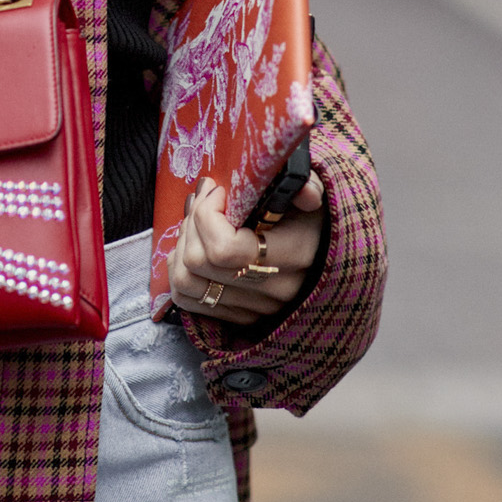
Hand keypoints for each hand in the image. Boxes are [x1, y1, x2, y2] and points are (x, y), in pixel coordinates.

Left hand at [159, 171, 325, 323]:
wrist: (322, 249)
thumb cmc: (310, 215)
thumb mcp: (311, 191)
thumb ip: (306, 185)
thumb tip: (305, 192)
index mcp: (295, 255)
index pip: (225, 248)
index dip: (208, 215)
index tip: (220, 192)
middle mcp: (275, 289)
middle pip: (199, 261)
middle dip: (192, 222)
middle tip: (205, 200)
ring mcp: (256, 308)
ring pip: (186, 281)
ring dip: (182, 245)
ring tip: (197, 222)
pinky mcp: (240, 317)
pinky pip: (186, 299)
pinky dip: (179, 269)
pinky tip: (194, 246)